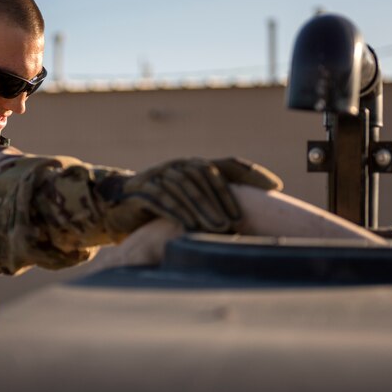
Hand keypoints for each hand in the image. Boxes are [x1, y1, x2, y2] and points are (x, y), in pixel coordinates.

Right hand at [96, 157, 281, 238]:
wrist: (116, 205)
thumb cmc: (160, 206)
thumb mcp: (188, 203)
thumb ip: (213, 204)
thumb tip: (247, 219)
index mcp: (193, 165)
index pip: (227, 163)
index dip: (251, 172)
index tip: (274, 187)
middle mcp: (178, 165)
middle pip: (205, 174)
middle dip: (222, 198)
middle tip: (235, 222)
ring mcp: (158, 174)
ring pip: (184, 186)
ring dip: (202, 208)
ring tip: (216, 228)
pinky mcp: (141, 190)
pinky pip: (161, 198)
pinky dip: (177, 212)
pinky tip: (188, 226)